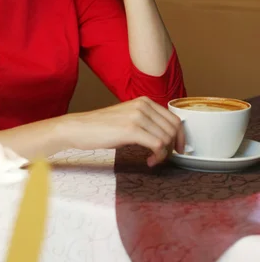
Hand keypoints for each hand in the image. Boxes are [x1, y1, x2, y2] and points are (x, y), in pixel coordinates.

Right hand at [66, 97, 184, 166]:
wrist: (80, 128)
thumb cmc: (102, 127)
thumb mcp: (129, 117)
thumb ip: (147, 121)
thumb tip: (168, 135)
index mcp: (144, 101)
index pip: (174, 118)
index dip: (181, 137)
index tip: (178, 149)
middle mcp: (143, 105)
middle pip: (174, 129)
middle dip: (173, 147)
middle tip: (162, 157)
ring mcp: (137, 116)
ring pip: (167, 138)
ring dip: (164, 154)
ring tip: (152, 159)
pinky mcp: (131, 129)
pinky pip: (157, 145)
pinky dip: (158, 156)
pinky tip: (149, 161)